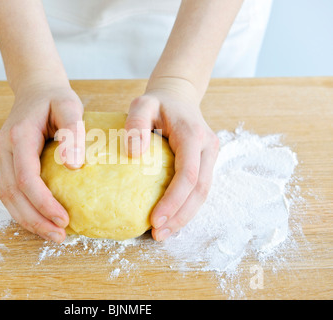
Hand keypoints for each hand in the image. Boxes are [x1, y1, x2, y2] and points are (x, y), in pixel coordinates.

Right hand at [0, 81, 84, 242]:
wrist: (35, 87)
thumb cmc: (55, 97)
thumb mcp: (69, 105)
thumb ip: (72, 132)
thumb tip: (73, 167)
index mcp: (18, 135)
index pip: (25, 178)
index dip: (43, 202)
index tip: (63, 218)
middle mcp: (5, 147)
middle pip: (11, 194)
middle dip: (34, 219)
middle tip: (60, 236)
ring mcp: (2, 155)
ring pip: (7, 197)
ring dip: (27, 219)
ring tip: (52, 234)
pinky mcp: (7, 161)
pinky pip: (10, 191)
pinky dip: (24, 209)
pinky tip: (41, 219)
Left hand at [124, 77, 218, 240]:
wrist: (179, 96)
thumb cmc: (157, 102)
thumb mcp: (142, 103)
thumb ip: (135, 123)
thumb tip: (135, 154)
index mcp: (193, 135)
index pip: (188, 175)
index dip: (174, 201)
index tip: (154, 220)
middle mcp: (207, 147)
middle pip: (200, 190)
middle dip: (180, 216)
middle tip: (158, 234)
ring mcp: (210, 155)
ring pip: (203, 193)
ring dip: (185, 216)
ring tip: (163, 233)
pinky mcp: (206, 162)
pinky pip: (199, 188)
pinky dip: (186, 206)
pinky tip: (171, 219)